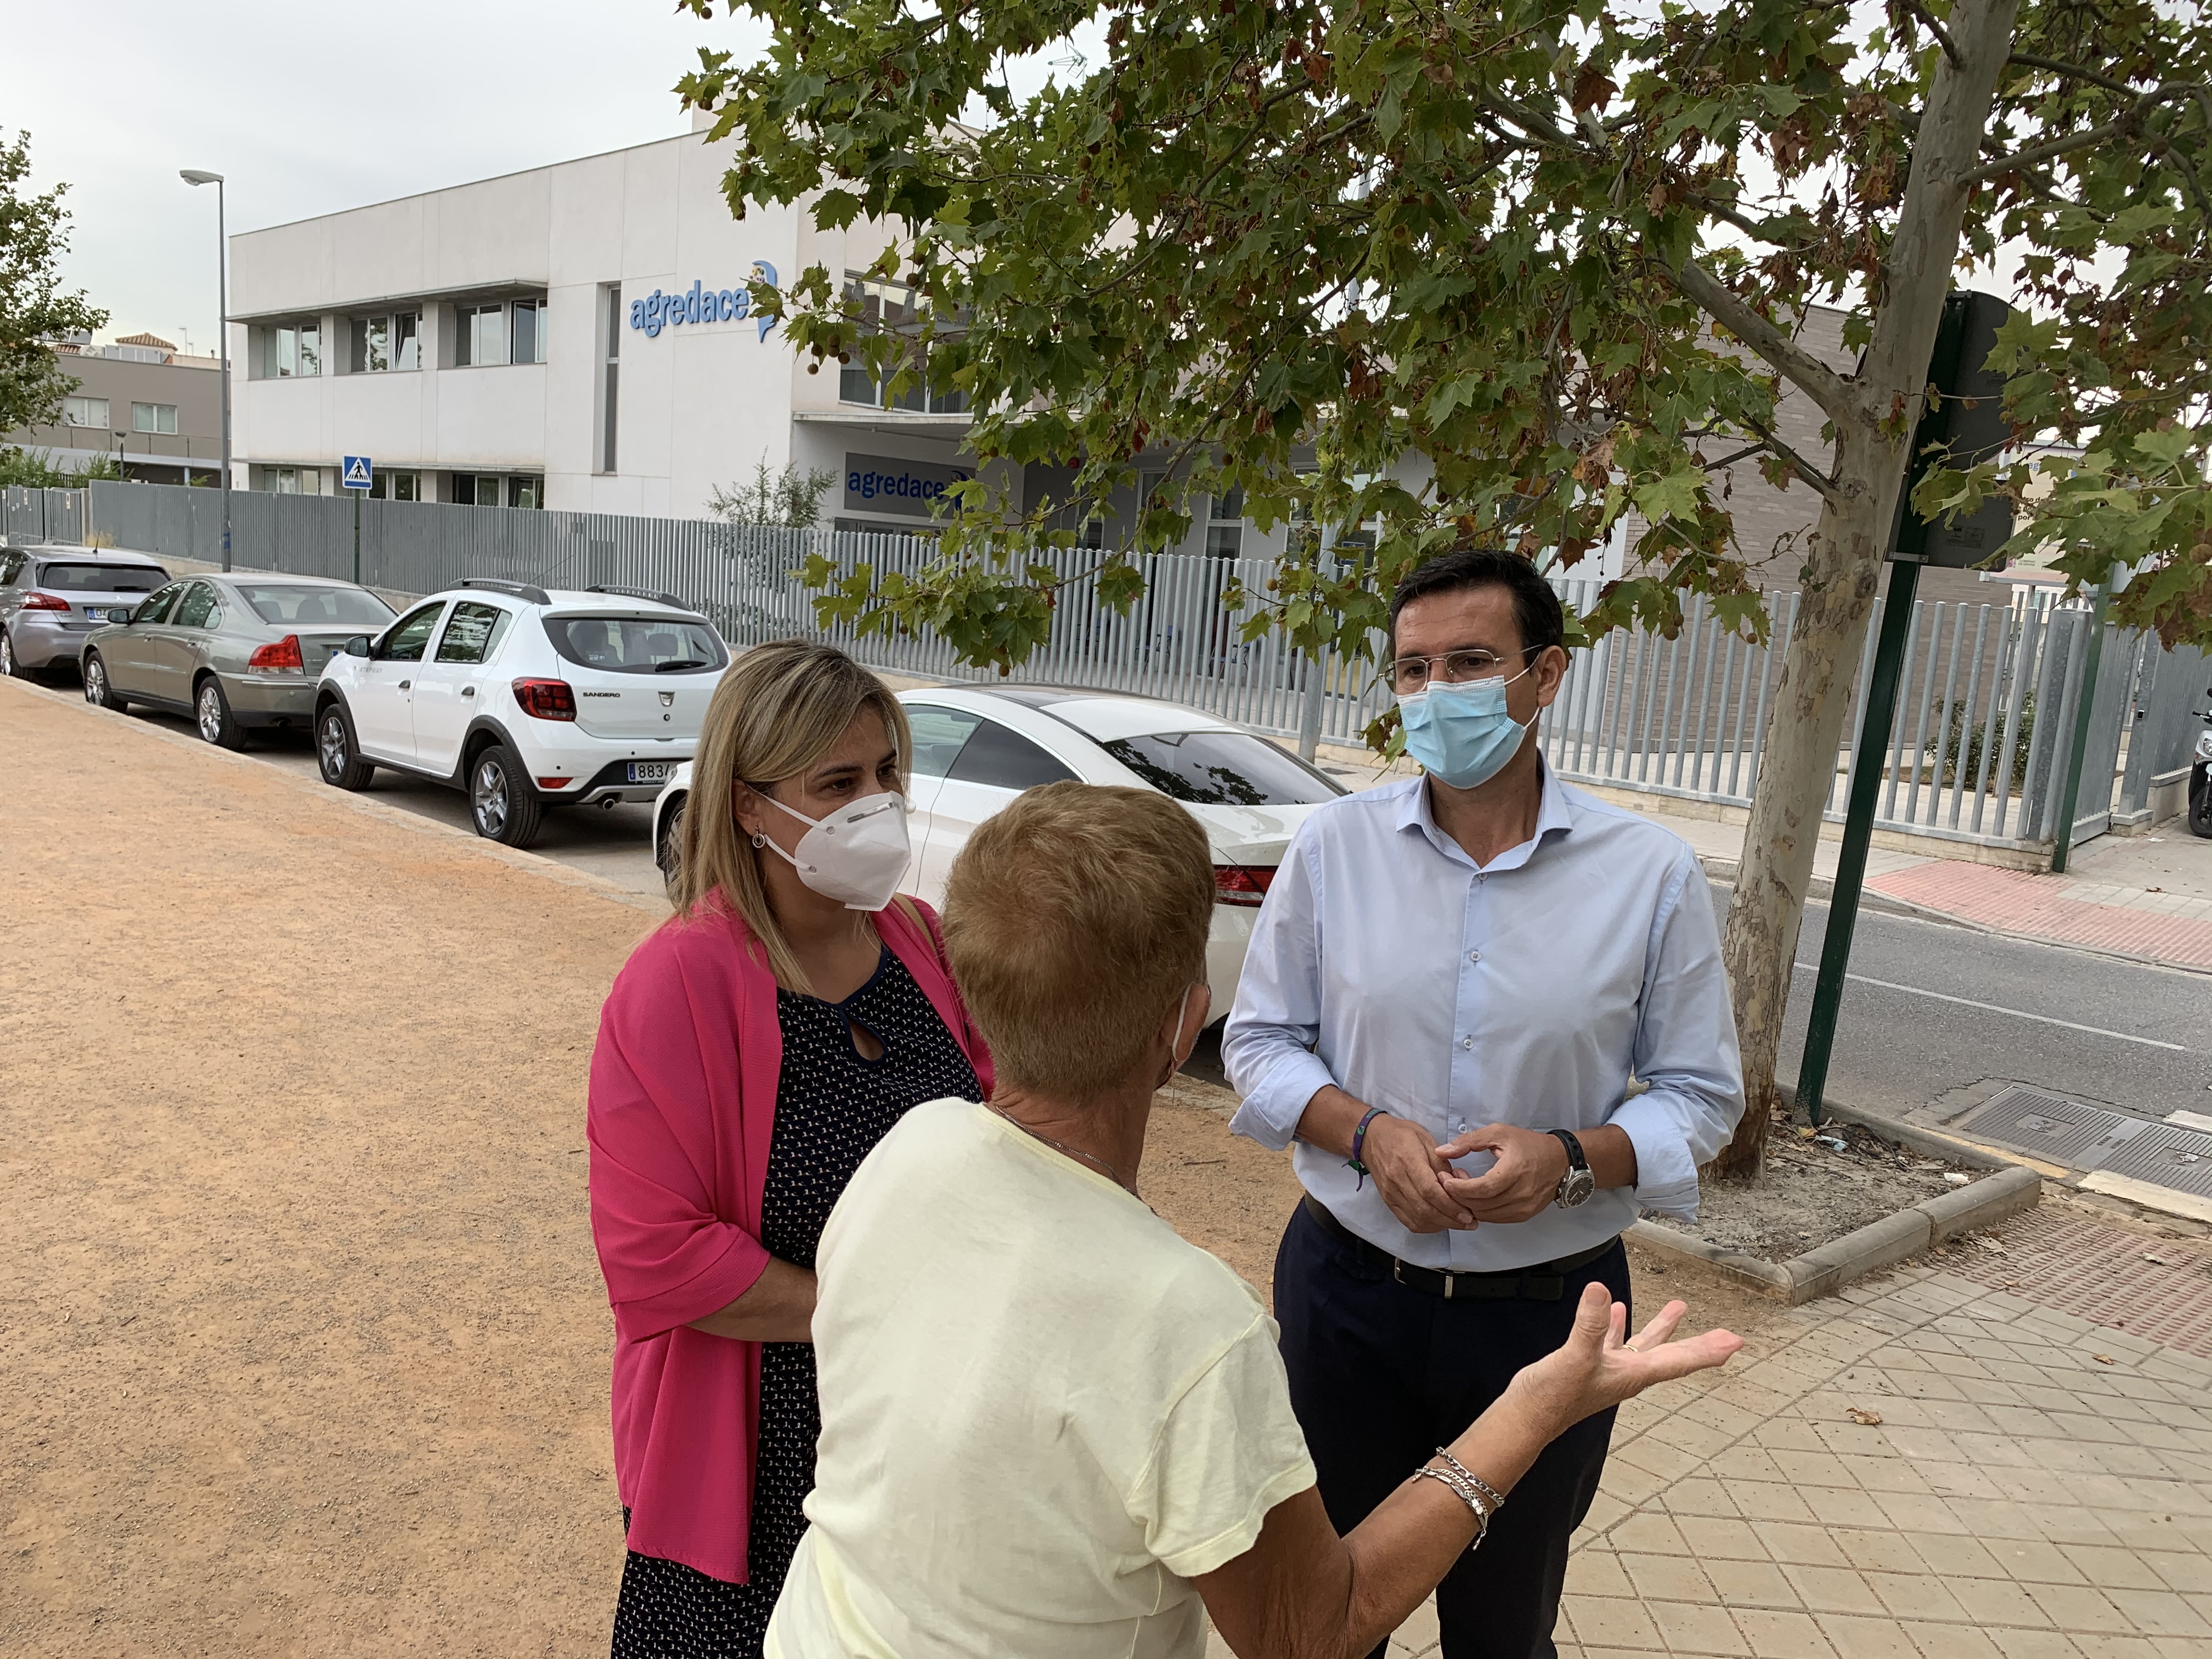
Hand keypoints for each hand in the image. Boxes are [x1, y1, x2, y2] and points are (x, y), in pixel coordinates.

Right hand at [1361, 1115, 1475, 1233]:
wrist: (1371, 1138)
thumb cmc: (1402, 1135)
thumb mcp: (1427, 1140)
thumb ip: (1442, 1164)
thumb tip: (1458, 1185)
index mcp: (1408, 1161)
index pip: (1430, 1191)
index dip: (1450, 1206)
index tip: (1468, 1214)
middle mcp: (1397, 1180)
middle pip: (1425, 1209)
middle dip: (1451, 1220)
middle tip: (1470, 1223)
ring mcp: (1390, 1193)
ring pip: (1418, 1219)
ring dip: (1441, 1225)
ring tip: (1458, 1223)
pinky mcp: (1388, 1201)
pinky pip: (1409, 1221)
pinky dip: (1427, 1226)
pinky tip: (1440, 1222)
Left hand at [1437, 1123, 1566, 1222]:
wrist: (1560, 1160)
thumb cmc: (1528, 1144)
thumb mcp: (1498, 1133)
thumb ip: (1468, 1141)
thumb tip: (1441, 1151)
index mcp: (1515, 1171)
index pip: (1481, 1189)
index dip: (1459, 1187)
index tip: (1445, 1178)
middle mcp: (1521, 1194)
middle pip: (1480, 1205)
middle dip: (1459, 1195)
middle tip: (1450, 1179)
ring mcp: (1524, 1208)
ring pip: (1485, 1215)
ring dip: (1469, 1203)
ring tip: (1465, 1185)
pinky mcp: (1525, 1215)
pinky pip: (1495, 1218)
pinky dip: (1482, 1209)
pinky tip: (1478, 1194)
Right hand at [1508, 1283, 1742, 1434]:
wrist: (1525, 1418)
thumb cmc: (1553, 1397)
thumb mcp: (1575, 1356)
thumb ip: (1591, 1324)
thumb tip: (1603, 1291)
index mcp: (1633, 1374)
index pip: (1679, 1360)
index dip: (1708, 1350)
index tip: (1736, 1343)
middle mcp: (1627, 1374)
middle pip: (1671, 1355)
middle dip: (1698, 1343)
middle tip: (1728, 1335)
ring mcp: (1609, 1370)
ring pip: (1645, 1345)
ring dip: (1663, 1328)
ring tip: (1679, 1307)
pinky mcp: (1589, 1365)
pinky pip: (1613, 1341)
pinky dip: (1619, 1325)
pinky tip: (1618, 1309)